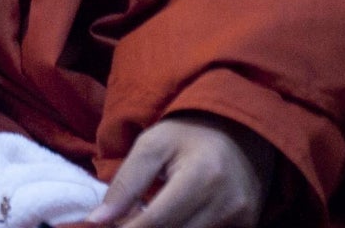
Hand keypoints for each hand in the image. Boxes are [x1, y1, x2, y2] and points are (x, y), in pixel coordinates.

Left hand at [88, 117, 266, 227]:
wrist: (242, 127)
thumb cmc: (190, 132)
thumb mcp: (153, 144)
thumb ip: (126, 183)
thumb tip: (96, 221)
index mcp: (202, 177)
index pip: (154, 223)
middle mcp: (227, 204)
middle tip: (125, 221)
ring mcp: (241, 220)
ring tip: (147, 218)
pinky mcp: (248, 226)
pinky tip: (171, 221)